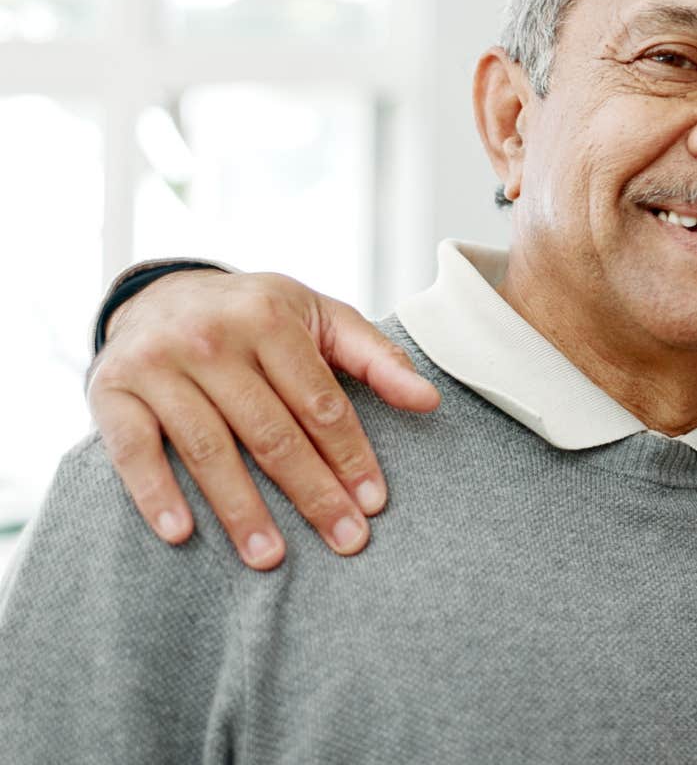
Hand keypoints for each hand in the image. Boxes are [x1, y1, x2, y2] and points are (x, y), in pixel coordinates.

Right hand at [88, 269, 439, 568]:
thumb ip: (377, 358)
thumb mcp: (321, 318)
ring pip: (209, 449)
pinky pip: (134, 451)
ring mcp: (157, 364)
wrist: (162, 294)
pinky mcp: (111, 391)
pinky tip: (182, 534)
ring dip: (241, 510)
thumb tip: (430, 400)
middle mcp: (210, 338)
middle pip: (271, 433)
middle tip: (345, 541)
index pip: (320, 402)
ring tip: (271, 559)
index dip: (350, 455)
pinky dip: (156, 493)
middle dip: (312, 493)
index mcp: (270, 318)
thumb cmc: (258, 316)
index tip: (374, 503)